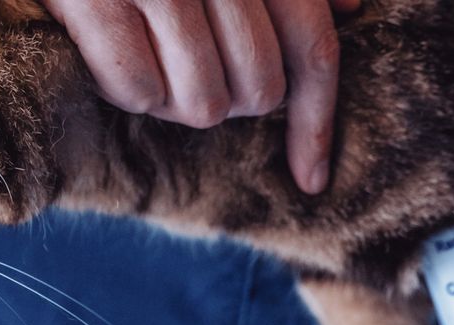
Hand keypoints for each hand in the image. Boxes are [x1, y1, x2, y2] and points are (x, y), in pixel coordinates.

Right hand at [45, 0, 354, 192]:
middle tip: (188, 72)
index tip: (312, 179)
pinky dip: (120, 88)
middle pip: (260, 90)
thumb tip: (350, 7)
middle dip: (230, 102)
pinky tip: (103, 53)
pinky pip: (137, 90)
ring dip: (171, 98)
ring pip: (203, 101)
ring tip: (145, 58)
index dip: (316, 124)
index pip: (314, 50)